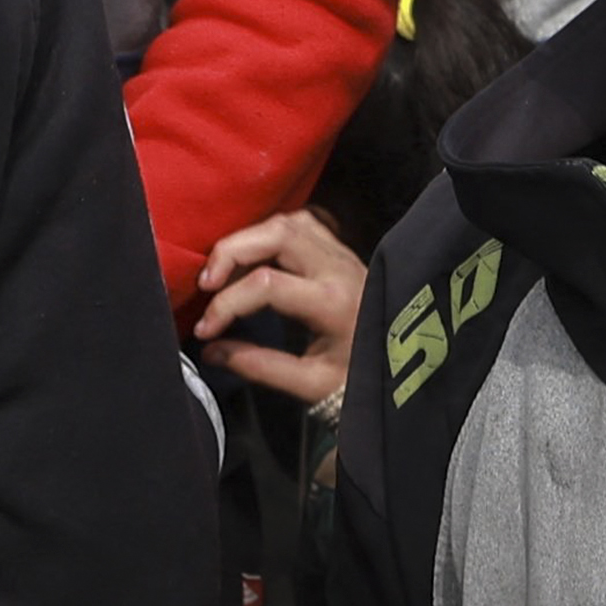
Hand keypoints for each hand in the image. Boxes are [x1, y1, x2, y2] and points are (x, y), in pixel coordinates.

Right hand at [194, 203, 364, 412]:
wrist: (400, 371)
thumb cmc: (356, 381)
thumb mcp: (309, 384)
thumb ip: (258, 365)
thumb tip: (210, 350)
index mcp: (334, 303)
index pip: (267, 284)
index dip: (226, 304)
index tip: (204, 329)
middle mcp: (340, 269)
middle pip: (278, 234)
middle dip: (232, 251)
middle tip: (206, 283)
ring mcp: (344, 254)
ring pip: (289, 222)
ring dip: (250, 238)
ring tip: (224, 271)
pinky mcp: (343, 251)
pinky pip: (304, 223)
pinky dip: (272, 232)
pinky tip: (255, 256)